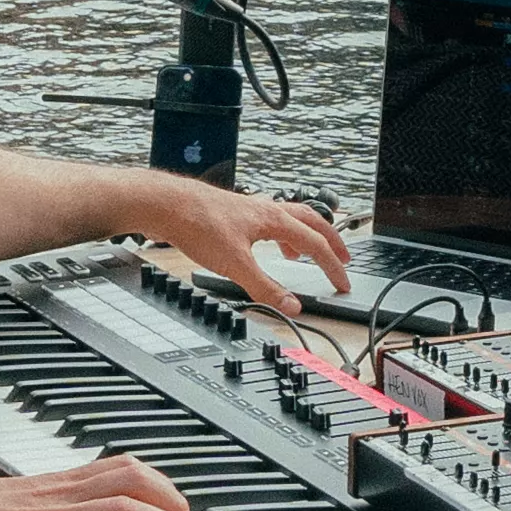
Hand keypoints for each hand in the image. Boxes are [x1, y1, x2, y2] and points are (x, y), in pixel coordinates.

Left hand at [144, 178, 353, 316]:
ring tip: (304, 255)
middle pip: (312, 222)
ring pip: (290, 218)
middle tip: (344, 258)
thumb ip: (265, 287)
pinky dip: (278, 235)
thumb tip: (292, 306)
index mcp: (274, 219)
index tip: (343, 282)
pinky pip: (269, 221)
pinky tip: (265, 246)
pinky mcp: (235, 213)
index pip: (315, 244)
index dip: (333, 266)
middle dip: (331, 242)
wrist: (166, 204)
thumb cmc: (198, 224)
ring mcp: (251, 209)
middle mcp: (267, 210)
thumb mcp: (235, 265)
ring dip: (305, 236)